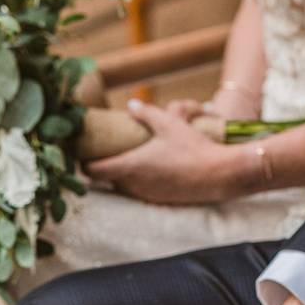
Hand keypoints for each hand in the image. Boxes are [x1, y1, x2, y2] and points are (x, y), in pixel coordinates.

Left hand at [83, 100, 256, 204]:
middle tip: (110, 150)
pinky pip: (140, 191)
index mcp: (129, 166)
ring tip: (131, 157)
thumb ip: (147, 114)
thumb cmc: (192, 148)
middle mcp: (133, 185)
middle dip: (106, 166)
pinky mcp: (160, 200)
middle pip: (107, 179)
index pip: (92, 171)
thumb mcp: (169, 124)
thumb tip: (132, 104)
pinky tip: (153, 168)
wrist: (220, 174)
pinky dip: (140, 181)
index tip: (87, 152)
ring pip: (124, 186)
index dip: (84, 162)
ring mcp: (146, 195)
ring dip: (123, 174)